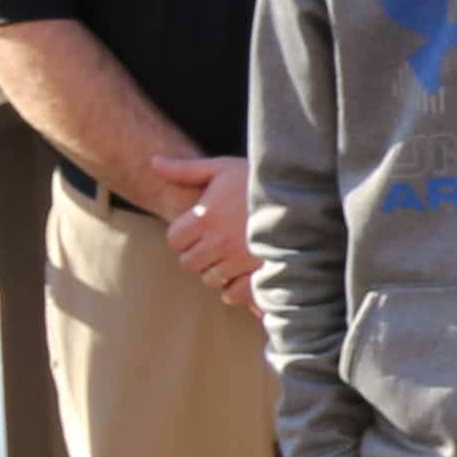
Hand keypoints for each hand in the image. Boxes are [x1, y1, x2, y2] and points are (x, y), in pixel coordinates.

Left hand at [148, 152, 253, 309]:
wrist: (304, 192)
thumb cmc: (258, 178)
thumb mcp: (221, 167)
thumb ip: (184, 169)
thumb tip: (153, 161)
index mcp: (204, 216)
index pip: (175, 239)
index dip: (184, 234)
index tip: (200, 227)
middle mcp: (217, 241)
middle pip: (189, 263)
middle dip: (198, 254)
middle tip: (215, 243)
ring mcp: (238, 260)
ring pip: (210, 279)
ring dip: (216, 270)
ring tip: (231, 255)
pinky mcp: (258, 274)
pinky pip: (232, 294)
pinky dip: (234, 288)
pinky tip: (242, 273)